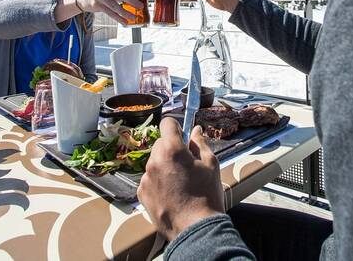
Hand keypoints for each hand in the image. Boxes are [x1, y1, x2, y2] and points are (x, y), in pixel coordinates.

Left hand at [137, 117, 223, 240]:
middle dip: (172, 149)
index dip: (176, 127)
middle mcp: (154, 160)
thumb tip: (196, 130)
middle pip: (161, 144)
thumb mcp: (211, 164)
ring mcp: (145, 178)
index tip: (182, 136)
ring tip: (179, 184)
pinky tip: (171, 194)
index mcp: (172, 149)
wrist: (195, 228)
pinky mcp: (141, 193)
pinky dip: (158, 183)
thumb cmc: (206, 194)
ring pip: (154, 162)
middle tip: (186, 165)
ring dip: (164, 166)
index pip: (167, 123)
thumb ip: (201, 143)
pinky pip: (149, 180)